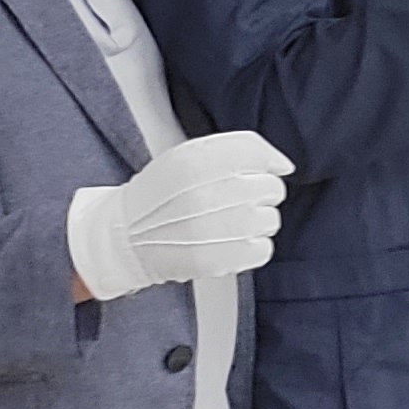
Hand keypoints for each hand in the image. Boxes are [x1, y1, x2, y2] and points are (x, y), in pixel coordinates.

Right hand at [65, 129, 291, 299]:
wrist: (124, 237)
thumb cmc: (160, 197)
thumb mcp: (187, 156)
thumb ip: (237, 149)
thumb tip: (283, 165)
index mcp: (197, 162)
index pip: (256, 154)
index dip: (263, 163)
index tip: (256, 172)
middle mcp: (210, 193)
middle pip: (271, 188)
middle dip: (257, 194)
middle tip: (230, 201)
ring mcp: (218, 228)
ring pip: (271, 220)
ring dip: (255, 222)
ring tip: (226, 223)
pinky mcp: (222, 258)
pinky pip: (264, 249)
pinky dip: (250, 248)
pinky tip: (227, 242)